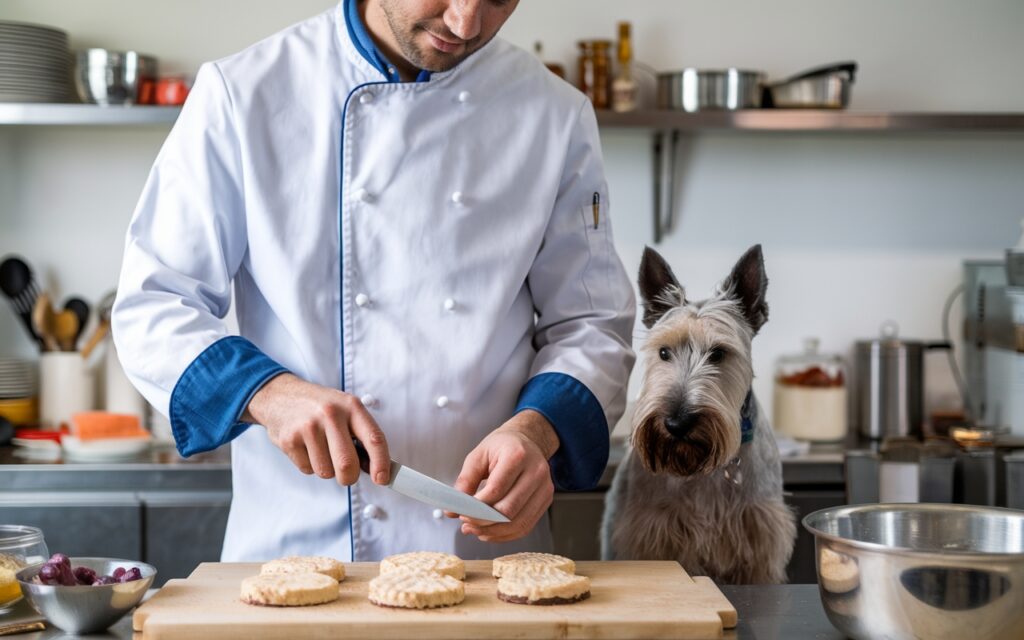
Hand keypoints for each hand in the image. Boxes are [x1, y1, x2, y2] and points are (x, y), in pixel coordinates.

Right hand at [243, 373, 389, 485]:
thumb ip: (362, 436)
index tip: (382, 479)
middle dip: (350, 477)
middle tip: (347, 474)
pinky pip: (308, 469)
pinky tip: (306, 448)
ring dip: (327, 469)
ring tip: (322, 449)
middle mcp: (330, 415)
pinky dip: (310, 465)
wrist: (280, 396)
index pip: (374, 439)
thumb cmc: (320, 406)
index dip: (381, 463)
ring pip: (326, 472)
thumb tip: (377, 468)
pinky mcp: (289, 440)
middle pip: (347, 464)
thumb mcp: (346, 409)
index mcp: (351, 406)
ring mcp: (308, 427)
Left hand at [453, 410, 558, 542]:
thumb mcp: (478, 456)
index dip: (477, 507)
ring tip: (475, 530)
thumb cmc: (501, 447)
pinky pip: (526, 525)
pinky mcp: (546, 500)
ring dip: (494, 532)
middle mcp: (536, 471)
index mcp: (516, 455)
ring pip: (519, 522)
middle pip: (509, 509)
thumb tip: (452, 510)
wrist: (527, 441)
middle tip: (466, 524)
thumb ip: (465, 482)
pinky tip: (490, 532)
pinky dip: (506, 534)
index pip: (496, 489)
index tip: (462, 513)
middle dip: (484, 522)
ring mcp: (545, 487)